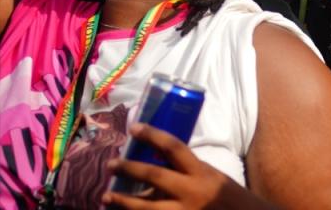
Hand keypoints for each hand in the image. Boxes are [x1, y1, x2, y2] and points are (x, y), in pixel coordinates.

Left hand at [103, 124, 254, 209]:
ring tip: (105, 195)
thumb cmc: (225, 195)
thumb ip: (187, 170)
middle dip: (129, 168)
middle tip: (111, 163)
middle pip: (154, 176)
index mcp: (200, 172)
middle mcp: (191, 191)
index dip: (152, 135)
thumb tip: (158, 159)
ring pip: (146, 207)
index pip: (174, 147)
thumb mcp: (210, 176)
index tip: (134, 128)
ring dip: (122, 201)